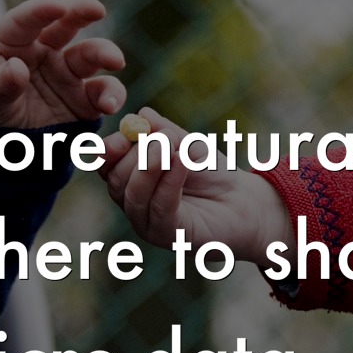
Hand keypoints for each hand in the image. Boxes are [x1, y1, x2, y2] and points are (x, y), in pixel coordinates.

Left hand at [0, 0, 125, 127]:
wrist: (5, 144)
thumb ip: (0, 84)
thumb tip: (17, 68)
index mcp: (14, 43)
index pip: (25, 21)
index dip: (40, 11)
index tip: (56, 7)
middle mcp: (45, 52)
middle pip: (66, 25)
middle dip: (83, 12)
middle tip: (98, 9)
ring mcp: (68, 74)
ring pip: (91, 55)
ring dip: (106, 54)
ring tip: (116, 62)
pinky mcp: (86, 100)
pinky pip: (104, 93)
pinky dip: (112, 96)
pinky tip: (110, 105)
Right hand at [100, 108, 293, 266]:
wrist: (246, 202)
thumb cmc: (213, 174)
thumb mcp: (186, 145)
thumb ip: (164, 131)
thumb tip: (142, 115)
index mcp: (131, 181)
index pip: (106, 165)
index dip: (110, 148)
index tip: (128, 131)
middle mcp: (135, 205)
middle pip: (116, 180)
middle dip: (137, 154)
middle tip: (164, 137)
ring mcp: (150, 224)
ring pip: (134, 196)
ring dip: (152, 165)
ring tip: (173, 146)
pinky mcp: (171, 237)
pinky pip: (160, 208)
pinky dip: (169, 181)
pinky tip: (182, 160)